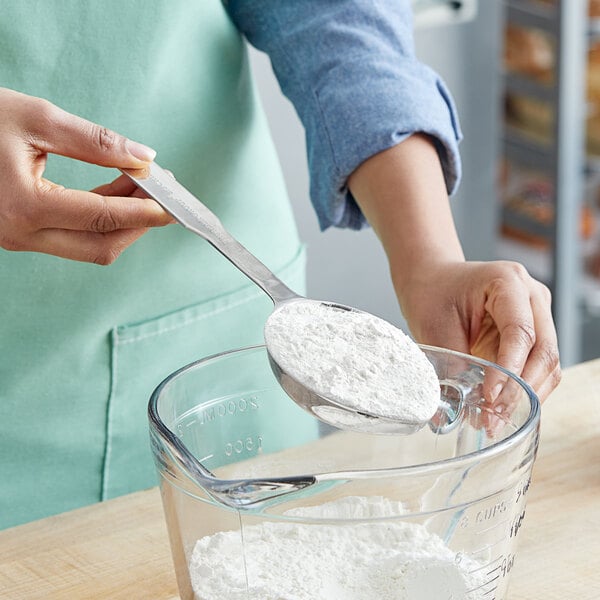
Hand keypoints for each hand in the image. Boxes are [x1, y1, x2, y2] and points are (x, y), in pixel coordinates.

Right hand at [0, 87, 171, 263]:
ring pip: (88, 245)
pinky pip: (72, 236)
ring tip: (142, 186)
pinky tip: (117, 191)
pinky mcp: (19, 233)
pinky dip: (100, 219)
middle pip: (101, 246)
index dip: (144, 211)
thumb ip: (95, 141)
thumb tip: (144, 155)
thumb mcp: (34, 119)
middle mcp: (20, 234)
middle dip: (138, 224)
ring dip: (121, 222)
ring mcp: (18, 238)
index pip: (103, 217)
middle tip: (162, 196)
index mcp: (24, 206)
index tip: (172, 203)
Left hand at [396, 260, 560, 404]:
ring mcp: (537, 313)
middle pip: (544, 351)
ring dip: (525, 395)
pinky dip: (522, 389)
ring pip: (548, 364)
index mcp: (508, 281)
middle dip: (521, 390)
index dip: (509, 369)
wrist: (432, 280)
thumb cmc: (431, 294)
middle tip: (494, 417)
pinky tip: (501, 408)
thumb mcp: (435, 327)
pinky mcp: (534, 332)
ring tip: (496, 420)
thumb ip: (455, 364)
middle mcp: (532, 295)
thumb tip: (467, 407)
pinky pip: (538, 367)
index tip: (490, 397)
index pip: (520, 332)